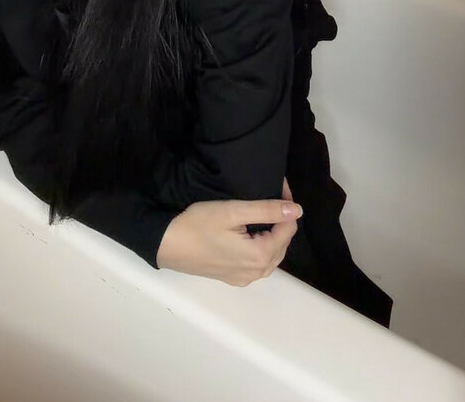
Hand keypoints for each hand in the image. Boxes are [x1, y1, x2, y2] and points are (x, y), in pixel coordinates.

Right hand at [156, 183, 302, 285]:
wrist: (168, 244)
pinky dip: (262, 248)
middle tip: (273, 195)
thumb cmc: (199, 224)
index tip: (279, 185)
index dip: (287, 205)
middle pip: (283, 244)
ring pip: (272, 256)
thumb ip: (266, 210)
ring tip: (265, 212)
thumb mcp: (233, 211)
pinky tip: (253, 235)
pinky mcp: (233, 278)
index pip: (288, 229)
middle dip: (282, 220)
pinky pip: (258, 264)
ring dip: (274, 235)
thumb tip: (297, 210)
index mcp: (260, 256)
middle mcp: (257, 272)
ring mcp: (244, 278)